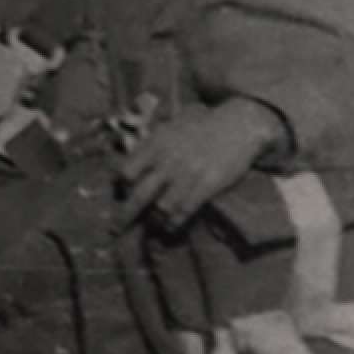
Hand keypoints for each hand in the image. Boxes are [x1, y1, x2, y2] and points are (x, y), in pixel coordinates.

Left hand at [116, 98, 285, 230]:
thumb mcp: (170, 127)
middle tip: (116, 229)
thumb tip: (131, 162)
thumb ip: (151, 145)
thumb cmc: (201, 125)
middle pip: (139, 195)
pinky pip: (185, 210)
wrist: (237, 124)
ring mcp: (187, 174)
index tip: (121, 194)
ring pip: (161, 207)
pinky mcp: (207, 184)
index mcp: (155, 144)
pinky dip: (175, 223)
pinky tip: (170, 229)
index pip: (127, 171)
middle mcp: (167, 161)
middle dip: (125, 215)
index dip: (121, 186)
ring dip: (153, 221)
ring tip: (151, 228)